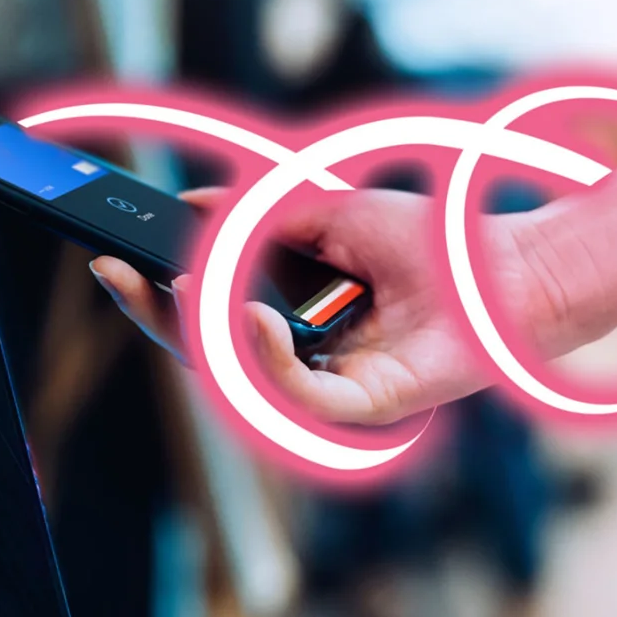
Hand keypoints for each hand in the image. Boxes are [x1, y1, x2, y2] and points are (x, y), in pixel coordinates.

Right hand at [91, 187, 561, 425]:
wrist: (506, 262)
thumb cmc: (430, 245)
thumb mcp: (323, 212)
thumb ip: (254, 217)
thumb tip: (193, 209)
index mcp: (286, 323)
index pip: (202, 321)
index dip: (153, 295)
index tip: (111, 259)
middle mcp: (299, 363)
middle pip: (202, 355)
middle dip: (152, 313)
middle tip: (116, 271)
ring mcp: (328, 390)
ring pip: (237, 382)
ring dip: (202, 332)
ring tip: (182, 281)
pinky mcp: (365, 407)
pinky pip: (298, 397)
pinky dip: (267, 357)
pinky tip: (252, 316)